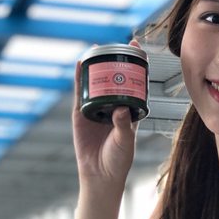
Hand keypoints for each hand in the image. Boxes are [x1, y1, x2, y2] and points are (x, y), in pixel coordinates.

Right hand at [72, 41, 140, 188]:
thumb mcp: (125, 140)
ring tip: (98, 48)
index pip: (134, 83)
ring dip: (97, 65)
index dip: (136, 66)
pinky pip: (80, 92)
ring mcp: (96, 109)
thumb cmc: (118, 159)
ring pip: (97, 82)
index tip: (138, 48)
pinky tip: (81, 63)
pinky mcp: (80, 114)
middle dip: (116, 61)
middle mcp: (113, 107)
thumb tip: (121, 108)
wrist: (100, 174)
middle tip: (119, 44)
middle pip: (115, 78)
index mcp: (129, 111)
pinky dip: (80, 78)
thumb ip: (124, 124)